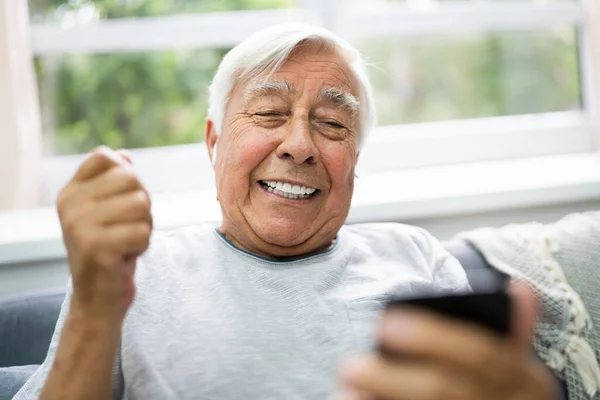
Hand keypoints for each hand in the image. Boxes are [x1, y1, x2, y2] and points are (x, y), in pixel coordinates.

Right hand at [57, 146, 151, 321]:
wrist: (98, 298)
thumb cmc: (109, 250)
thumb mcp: (108, 211)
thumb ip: (114, 182)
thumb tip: (124, 155)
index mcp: (70, 192)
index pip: (107, 157)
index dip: (128, 178)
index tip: (120, 204)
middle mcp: (69, 205)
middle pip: (132, 180)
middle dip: (142, 206)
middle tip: (127, 229)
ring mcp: (79, 226)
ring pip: (141, 205)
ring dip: (144, 226)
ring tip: (126, 242)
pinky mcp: (96, 248)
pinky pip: (142, 232)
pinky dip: (143, 246)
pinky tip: (126, 256)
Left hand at [339, 284, 554, 399]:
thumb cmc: (495, 390)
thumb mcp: (513, 367)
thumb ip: (508, 332)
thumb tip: (519, 289)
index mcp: (527, 383)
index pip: (480, 355)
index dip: (432, 336)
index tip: (387, 323)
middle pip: (444, 390)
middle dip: (393, 378)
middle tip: (350, 366)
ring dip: (382, 396)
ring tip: (347, 388)